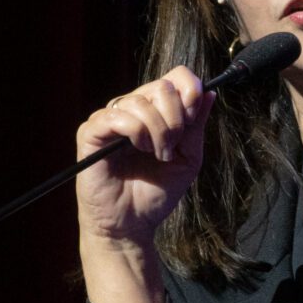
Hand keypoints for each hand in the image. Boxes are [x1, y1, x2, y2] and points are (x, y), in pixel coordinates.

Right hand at [75, 66, 214, 248]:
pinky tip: (138, 150)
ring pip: (141, 102)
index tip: (193, 119)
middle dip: (176, 120)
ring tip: (157, 156)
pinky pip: (119, 117)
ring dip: (158, 132)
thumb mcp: (187, 159)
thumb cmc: (155, 193)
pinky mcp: (91, 131)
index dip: (190, 91)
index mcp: (154, 111)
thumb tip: (210, 93)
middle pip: (162, 87)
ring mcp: (109, 118)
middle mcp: (131, 108)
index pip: (174, 78)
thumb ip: (196, 127)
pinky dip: (137, 133)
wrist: (131, 224)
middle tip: (172, 148)